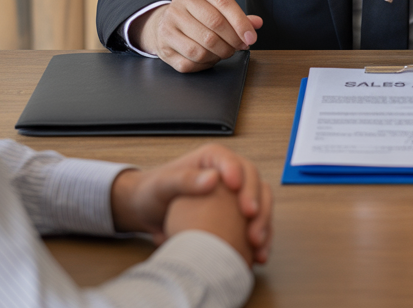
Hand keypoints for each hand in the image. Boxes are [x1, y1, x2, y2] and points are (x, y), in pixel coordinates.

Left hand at [111, 144, 272, 262]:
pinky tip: (258, 253)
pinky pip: (255, 226)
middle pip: (254, 183)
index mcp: (213, 159)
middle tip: (251, 217)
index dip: (240, 175)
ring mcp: (236, 197)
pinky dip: (260, 239)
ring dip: (264, 223)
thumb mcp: (163, 184)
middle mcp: (230, 175)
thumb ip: (185, 179)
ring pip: (261, 205)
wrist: (148, 214)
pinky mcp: (237, 218)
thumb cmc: (153, 192)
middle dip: (257, 201)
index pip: (234, 163)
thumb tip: (214, 178)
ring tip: (257, 241)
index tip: (236, 190)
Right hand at [136, 0, 263, 72]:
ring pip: (202, 47)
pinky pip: (190, 61)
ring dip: (219, 54)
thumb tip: (256, 23)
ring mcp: (169, 23)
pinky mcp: (163, 44)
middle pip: (215, 25)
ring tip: (224, 52)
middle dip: (232, 41)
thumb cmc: (197, 15)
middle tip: (239, 46)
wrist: (164, 21)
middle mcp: (181, 1)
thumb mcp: (218, 7)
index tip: (251, 38)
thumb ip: (238, 16)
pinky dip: (204, 64)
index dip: (241, 24)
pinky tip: (209, 58)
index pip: (225, 3)